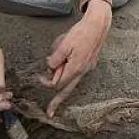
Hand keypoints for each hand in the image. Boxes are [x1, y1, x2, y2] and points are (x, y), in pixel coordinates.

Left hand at [41, 0, 112, 116]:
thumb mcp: (63, 45)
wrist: (98, 25)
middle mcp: (82, 71)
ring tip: (59, 53)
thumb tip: (50, 68)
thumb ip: (55, 59)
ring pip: (70, 79)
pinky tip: (67, 53)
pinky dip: (67, 67)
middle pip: (67, 90)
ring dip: (61, 74)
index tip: (39, 77)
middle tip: (50, 112)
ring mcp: (86, 68)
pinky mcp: (88, 63)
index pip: (58, 84)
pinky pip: (75, 70)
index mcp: (75, 68)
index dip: (47, 82)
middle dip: (58, 101)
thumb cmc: (82, 33)